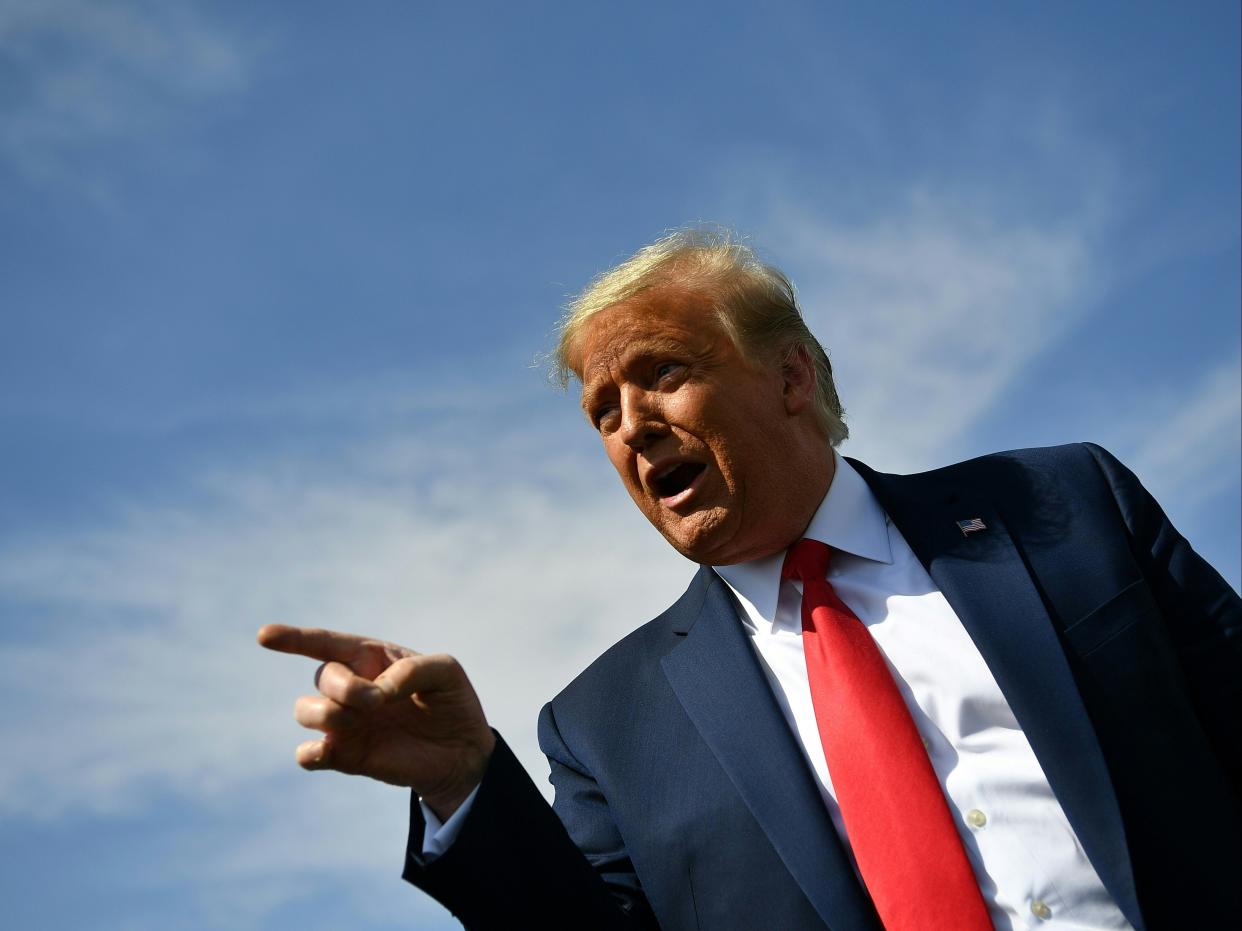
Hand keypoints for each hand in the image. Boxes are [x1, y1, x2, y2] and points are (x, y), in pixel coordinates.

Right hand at [257, 624, 495, 819]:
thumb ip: (413, 670)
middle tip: (376, 701)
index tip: (264, 636)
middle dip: (344, 687)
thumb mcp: (446, 672)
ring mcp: (345, 722)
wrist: (462, 752)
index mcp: (370, 657)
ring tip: (361, 720)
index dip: (293, 638)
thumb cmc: (451, 702)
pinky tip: (327, 751)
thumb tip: (377, 692)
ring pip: (305, 710)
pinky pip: (309, 754)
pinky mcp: (345, 756)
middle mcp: (351, 687)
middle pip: (323, 677)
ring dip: (328, 714)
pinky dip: (311, 752)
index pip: (325, 643)